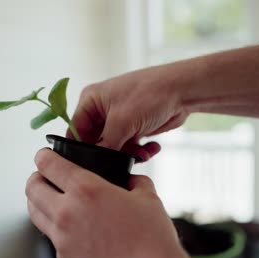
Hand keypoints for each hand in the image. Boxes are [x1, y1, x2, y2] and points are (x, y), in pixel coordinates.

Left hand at [26, 148, 191, 257]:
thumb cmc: (151, 240)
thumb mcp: (147, 198)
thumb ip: (134, 182)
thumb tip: (131, 181)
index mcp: (86, 190)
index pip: (48, 164)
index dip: (43, 156)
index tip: (44, 155)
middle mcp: (67, 213)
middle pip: (32, 187)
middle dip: (36, 177)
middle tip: (44, 176)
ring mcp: (62, 239)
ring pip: (34, 213)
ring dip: (38, 201)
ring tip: (49, 198)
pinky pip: (50, 237)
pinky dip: (55, 228)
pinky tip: (69, 227)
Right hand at [67, 63, 194, 159]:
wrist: (183, 90)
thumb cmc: (149, 95)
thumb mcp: (121, 122)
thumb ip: (105, 145)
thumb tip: (96, 164)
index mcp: (90, 101)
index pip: (75, 131)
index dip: (82, 149)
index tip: (92, 165)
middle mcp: (101, 109)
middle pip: (95, 142)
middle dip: (110, 153)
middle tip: (124, 159)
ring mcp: (118, 118)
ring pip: (113, 147)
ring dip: (128, 154)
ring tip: (142, 154)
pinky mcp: (132, 127)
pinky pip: (128, 146)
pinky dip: (139, 151)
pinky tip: (151, 148)